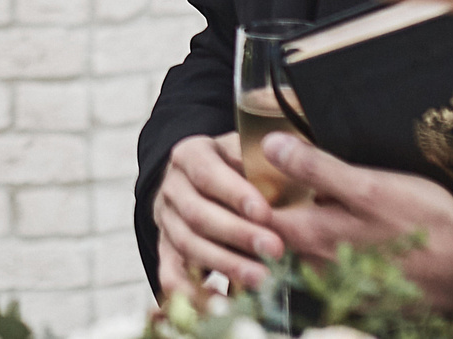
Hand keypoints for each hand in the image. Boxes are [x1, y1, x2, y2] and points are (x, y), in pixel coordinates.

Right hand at [153, 131, 283, 293]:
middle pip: (197, 213)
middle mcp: (172, 187)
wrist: (208, 183)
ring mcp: (166, 220)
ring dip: (225, 264)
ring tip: (261, 278)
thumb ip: (262, 161)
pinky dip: (190, 291)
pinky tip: (220, 300)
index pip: (208, 173)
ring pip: (187, 245)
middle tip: (274, 249)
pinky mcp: (166, 250)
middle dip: (237, 234)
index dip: (234, 194)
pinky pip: (170, 275)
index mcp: (190, 155)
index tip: (265, 213)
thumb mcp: (248, 153)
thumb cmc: (241, 169)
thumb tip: (287, 165)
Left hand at [260, 131, 452, 309]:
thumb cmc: (425, 223)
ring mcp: (335, 285)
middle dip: (260, 214)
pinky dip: (317, 254)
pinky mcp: (355, 296)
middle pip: (270, 238)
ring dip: (289, 234)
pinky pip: (322, 273)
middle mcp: (314, 265)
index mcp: (311, 236)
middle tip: (265, 184)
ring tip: (301, 206)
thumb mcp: (370, 186)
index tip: (240, 169)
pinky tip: (338, 233)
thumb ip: (316, 169)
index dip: (241, 191)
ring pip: (294, 255)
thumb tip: (269, 146)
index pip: (254, 215)